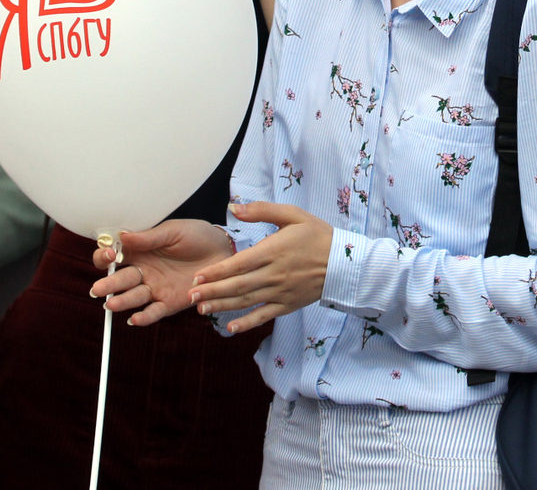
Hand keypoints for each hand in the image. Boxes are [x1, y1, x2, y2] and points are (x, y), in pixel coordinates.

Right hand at [90, 218, 233, 326]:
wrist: (224, 250)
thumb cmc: (197, 236)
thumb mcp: (174, 231)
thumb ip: (149, 237)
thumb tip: (121, 236)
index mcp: (139, 251)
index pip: (113, 256)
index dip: (105, 256)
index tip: (111, 255)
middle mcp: (143, 271)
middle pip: (119, 280)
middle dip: (107, 285)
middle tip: (98, 289)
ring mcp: (155, 288)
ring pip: (133, 297)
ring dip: (121, 302)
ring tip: (112, 304)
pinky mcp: (169, 302)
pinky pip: (153, 312)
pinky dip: (143, 317)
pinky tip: (134, 319)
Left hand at [187, 202, 332, 334]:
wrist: (345, 262)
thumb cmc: (317, 235)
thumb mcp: (292, 215)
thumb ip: (262, 210)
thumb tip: (233, 208)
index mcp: (273, 251)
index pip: (239, 263)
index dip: (217, 271)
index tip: (198, 276)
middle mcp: (274, 274)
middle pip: (238, 285)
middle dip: (212, 291)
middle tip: (191, 295)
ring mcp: (280, 292)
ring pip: (247, 301)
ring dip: (223, 306)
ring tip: (202, 309)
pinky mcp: (288, 304)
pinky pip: (264, 316)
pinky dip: (247, 323)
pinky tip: (230, 328)